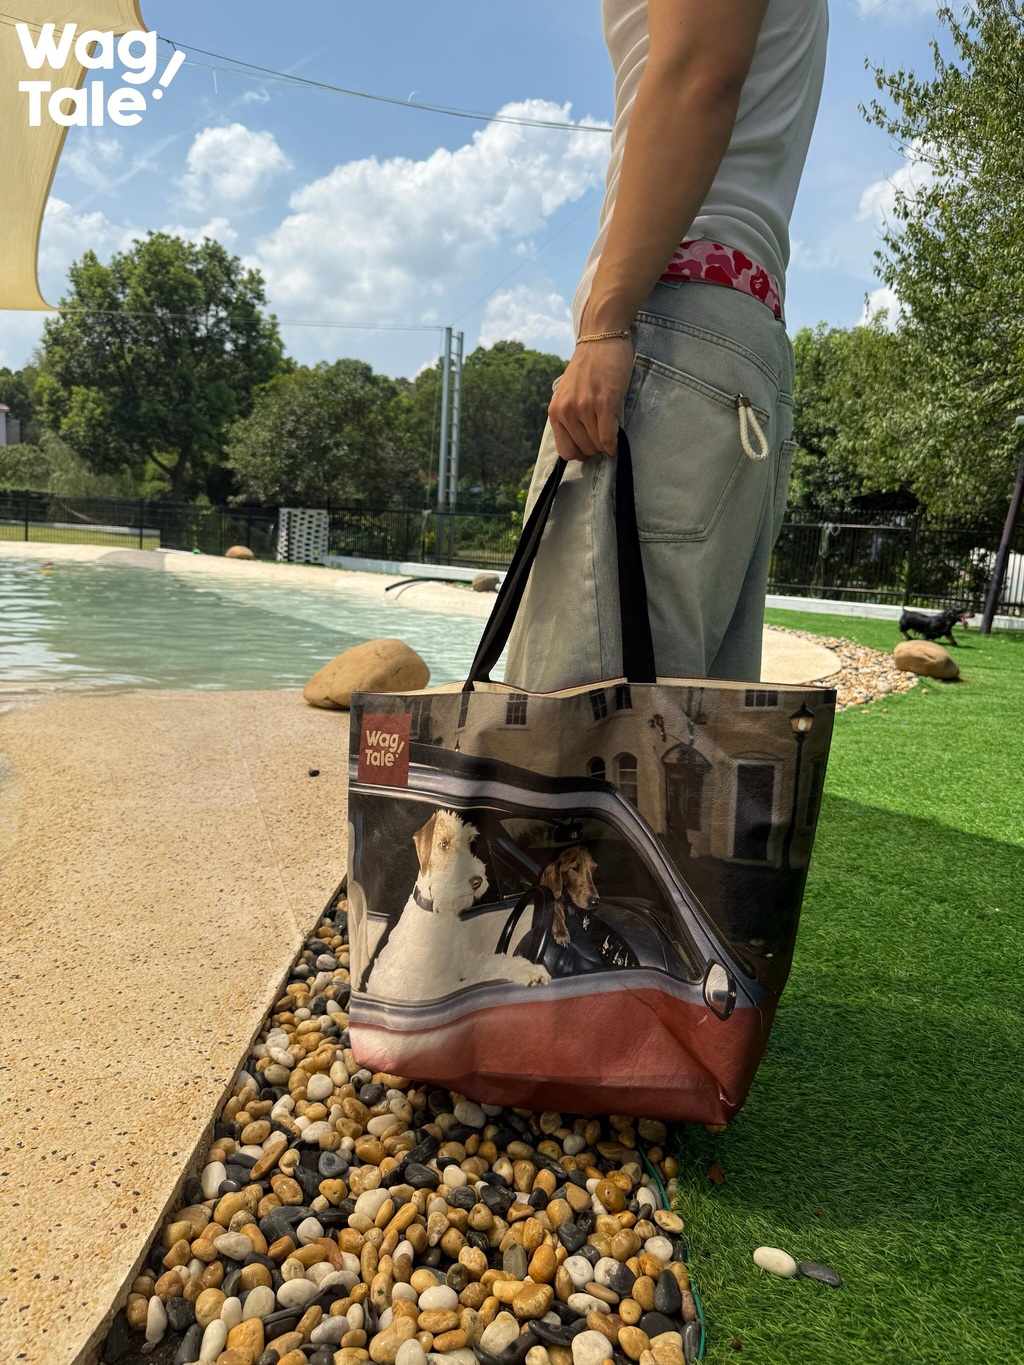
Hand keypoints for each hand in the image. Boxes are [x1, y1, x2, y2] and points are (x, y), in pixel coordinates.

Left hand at [549, 336, 633, 460]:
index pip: (566, 450)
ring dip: (606, 444)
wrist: (600, 339)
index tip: (590, 445)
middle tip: (603, 434)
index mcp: (555, 411)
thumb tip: (581, 444)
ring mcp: (584, 407)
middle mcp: (567, 411)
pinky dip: (614, 444)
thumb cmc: (587, 368)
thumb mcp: (568, 394)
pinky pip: (608, 437)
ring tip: (610, 430)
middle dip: (596, 447)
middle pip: (584, 450)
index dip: (580, 453)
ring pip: (597, 445)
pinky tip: (617, 441)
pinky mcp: (604, 403)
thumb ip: (569, 417)